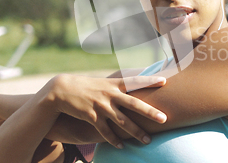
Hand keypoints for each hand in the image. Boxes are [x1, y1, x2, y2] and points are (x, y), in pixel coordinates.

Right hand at [48, 74, 166, 147]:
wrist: (62, 90)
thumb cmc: (87, 86)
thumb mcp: (104, 82)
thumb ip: (120, 85)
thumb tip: (136, 83)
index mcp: (114, 84)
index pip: (135, 81)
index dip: (149, 81)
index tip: (164, 81)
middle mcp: (110, 94)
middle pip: (134, 104)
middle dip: (150, 112)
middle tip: (164, 119)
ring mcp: (101, 106)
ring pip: (122, 122)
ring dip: (136, 132)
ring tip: (147, 140)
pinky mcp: (91, 116)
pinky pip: (105, 131)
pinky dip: (114, 140)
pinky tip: (122, 146)